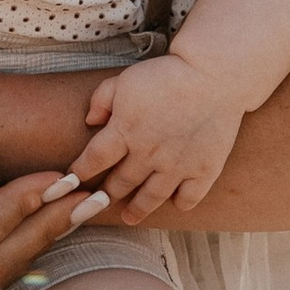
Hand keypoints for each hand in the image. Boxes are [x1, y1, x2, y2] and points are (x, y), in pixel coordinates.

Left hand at [74, 52, 245, 217]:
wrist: (215, 73)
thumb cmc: (168, 73)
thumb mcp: (126, 79)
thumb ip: (102, 99)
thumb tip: (90, 122)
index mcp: (125, 130)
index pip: (94, 160)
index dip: (81, 171)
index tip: (74, 178)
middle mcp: (148, 154)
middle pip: (120, 183)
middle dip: (106, 194)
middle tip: (99, 202)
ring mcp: (177, 165)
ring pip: (151, 197)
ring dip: (137, 210)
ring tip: (129, 217)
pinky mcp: (204, 170)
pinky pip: (188, 198)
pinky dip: (179, 203)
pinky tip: (173, 200)